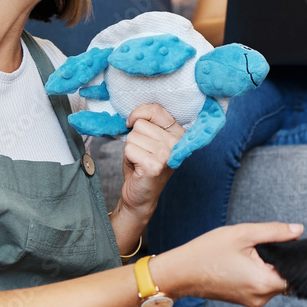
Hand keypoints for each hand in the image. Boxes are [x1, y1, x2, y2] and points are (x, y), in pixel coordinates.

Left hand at [116, 104, 182, 224]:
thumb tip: (133, 115)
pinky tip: (137, 168)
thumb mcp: (149, 140)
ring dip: (131, 149)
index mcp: (178, 134)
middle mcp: (177, 143)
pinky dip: (128, 158)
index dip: (138, 114)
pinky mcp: (154, 165)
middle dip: (134, 138)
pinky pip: (129, 149)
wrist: (141, 196)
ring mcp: (167, 154)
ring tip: (140, 160)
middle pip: (141, 124)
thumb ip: (148, 123)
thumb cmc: (142, 165)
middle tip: (141, 153)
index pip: (155, 109)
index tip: (133, 124)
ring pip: (133, 136)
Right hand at [152, 222, 304, 306]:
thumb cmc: (207, 252)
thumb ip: (275, 231)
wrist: (181, 272)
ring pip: (274, 282)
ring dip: (268, 267)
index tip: (282, 242)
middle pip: (286, 277)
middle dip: (279, 260)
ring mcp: (253, 302)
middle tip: (259, 245)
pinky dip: (259, 274)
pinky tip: (244, 263)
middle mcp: (262, 297)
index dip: (294, 255)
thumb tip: (299, 230)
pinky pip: (262, 286)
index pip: (296, 272)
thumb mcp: (243, 234)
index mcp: (264, 282)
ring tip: (247, 253)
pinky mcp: (246, 301)